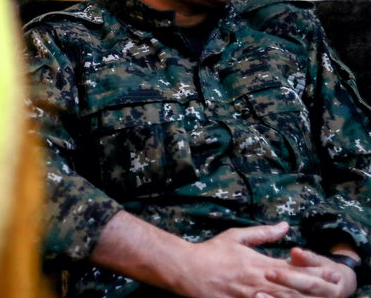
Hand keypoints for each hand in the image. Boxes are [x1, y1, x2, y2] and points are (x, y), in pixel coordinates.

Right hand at [174, 222, 341, 297]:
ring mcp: (249, 296)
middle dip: (314, 288)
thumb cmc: (210, 252)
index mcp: (258, 263)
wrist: (186, 268)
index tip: (329, 270)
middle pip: (292, 288)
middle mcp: (257, 281)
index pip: (292, 267)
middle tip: (332, 287)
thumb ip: (262, 233)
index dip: (313, 270)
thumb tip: (284, 226)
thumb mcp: (236, 236)